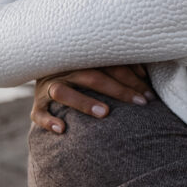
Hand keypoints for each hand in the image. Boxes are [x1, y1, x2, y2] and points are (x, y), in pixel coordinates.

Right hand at [32, 65, 154, 133]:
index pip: (108, 65)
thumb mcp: (97, 64)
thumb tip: (144, 74)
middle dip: (117, 90)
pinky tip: (62, 129)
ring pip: (62, 91)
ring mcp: (47, 87)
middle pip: (90, 76)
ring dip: (83, 101)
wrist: (41, 68)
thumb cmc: (80, 70)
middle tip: (139, 103)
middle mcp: (62, 70)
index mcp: (80, 58)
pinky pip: (38, 113)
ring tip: (105, 113)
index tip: (149, 95)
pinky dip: (48, 121)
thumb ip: (120, 67)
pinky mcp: (37, 104)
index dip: (131, 79)